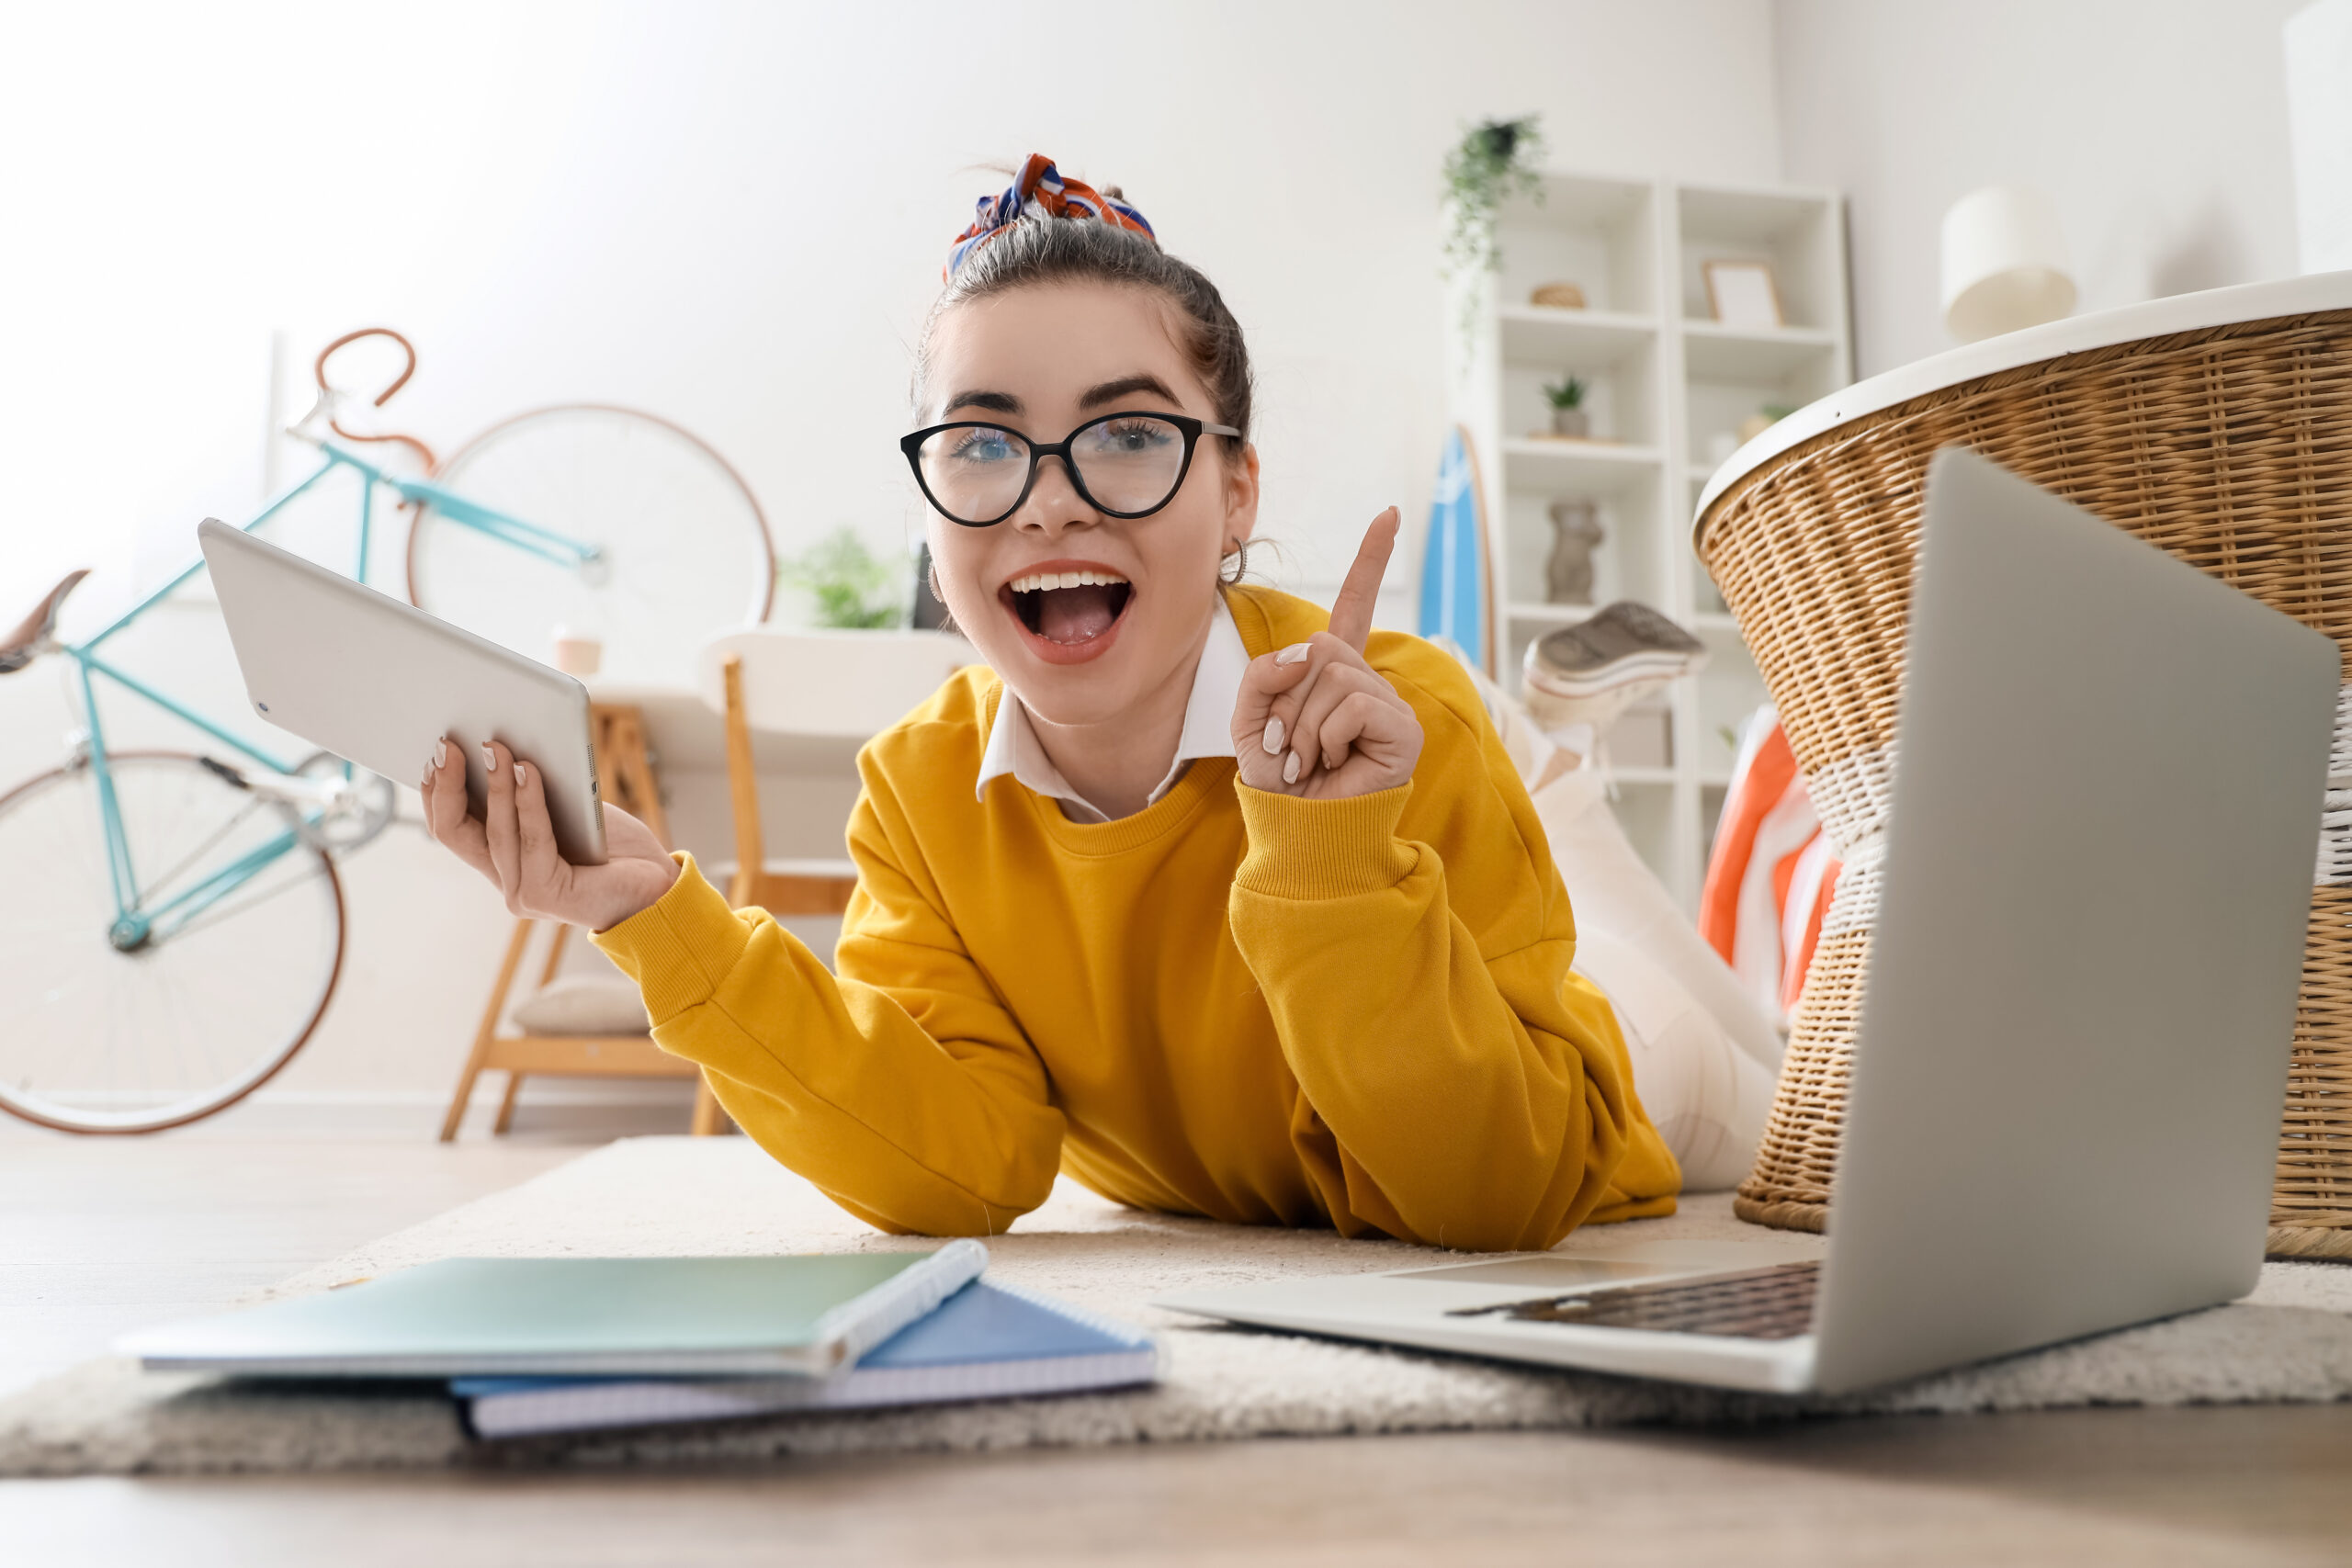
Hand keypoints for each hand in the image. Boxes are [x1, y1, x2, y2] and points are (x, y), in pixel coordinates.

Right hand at [421, 737, 679, 930]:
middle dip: (447, 784)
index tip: (435, 750)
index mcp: (501, 861)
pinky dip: (529, 802)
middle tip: (449, 744)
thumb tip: (500, 745)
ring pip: (495, 832)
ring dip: (494, 785)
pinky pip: (533, 840)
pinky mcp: (547, 895)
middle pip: (454, 832)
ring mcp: (522, 893)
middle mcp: (505, 881)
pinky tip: (528, 770)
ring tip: (496, 748)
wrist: (659, 887)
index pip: (450, 827)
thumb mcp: (564, 810)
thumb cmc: (614, 848)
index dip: (435, 790)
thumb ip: (530, 793)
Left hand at [1230, 507, 1423, 799]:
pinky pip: (1354, 704)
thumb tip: (1311, 651)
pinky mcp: (1403, 730)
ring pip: (1333, 677)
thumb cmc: (1277, 781)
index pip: (1354, 607)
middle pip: (1320, 649)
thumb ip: (1264, 673)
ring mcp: (1388, 704)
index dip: (1371, 561)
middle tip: (1291, 748)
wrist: (1296, 832)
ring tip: (1310, 762)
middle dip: (1289, 701)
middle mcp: (1367, 681)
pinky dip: (1329, 736)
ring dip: (1305, 726)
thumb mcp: (1250, 720)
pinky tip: (1335, 763)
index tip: (1391, 514)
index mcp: (1333, 673)